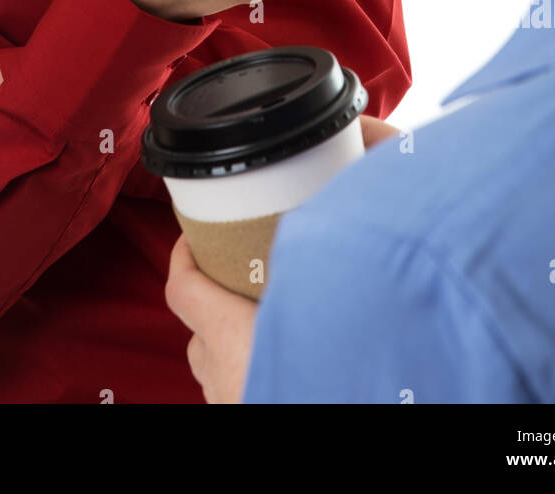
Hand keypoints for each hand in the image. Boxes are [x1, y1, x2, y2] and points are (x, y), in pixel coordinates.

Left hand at [164, 113, 399, 401]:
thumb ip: (349, 224)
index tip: (196, 224)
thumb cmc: (344, 372)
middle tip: (251, 260)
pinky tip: (300, 351)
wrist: (357, 408)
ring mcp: (240, 407)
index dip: (184, 249)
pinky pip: (247, 388)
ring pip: (221, 362)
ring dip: (241, 334)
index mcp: (234, 342)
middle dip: (219, 289)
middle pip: (199, 326)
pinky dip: (262, 366)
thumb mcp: (343, 293)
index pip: (181, 286)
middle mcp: (228, 381)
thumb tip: (373, 142)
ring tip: (280, 305)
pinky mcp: (261, 412)